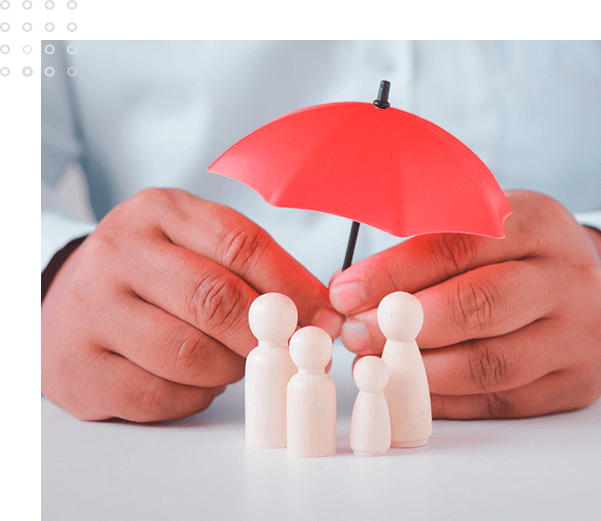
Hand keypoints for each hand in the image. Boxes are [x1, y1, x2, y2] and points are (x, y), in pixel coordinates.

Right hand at [41, 188, 342, 421]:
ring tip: (231, 359)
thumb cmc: (153, 272)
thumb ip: (254, 267)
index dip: (292, 285)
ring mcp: (91, 312)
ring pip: (189, 355)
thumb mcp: (196, 244)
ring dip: (228, 367)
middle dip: (264, 334)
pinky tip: (197, 380)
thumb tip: (319, 311)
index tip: (323, 315)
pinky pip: (160, 396)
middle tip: (287, 349)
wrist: (73, 299)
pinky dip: (194, 395)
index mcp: (157, 212)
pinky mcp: (81, 369)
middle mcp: (118, 254)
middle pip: (215, 299)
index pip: (240, 244)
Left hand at [330, 191, 600, 418]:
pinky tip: (406, 387)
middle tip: (355, 333)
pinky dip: (443, 400)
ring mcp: (574, 338)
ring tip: (373, 362)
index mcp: (536, 226)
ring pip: (487, 365)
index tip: (346, 292)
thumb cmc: (515, 253)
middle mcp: (563, 281)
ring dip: (418, 370)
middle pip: (476, 307)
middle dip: (402, 326)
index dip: (392, 274)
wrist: (588, 284)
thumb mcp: (480, 226)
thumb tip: (353, 290)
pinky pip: (497, 401)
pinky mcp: (570, 384)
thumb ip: (423, 248)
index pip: (455, 247)